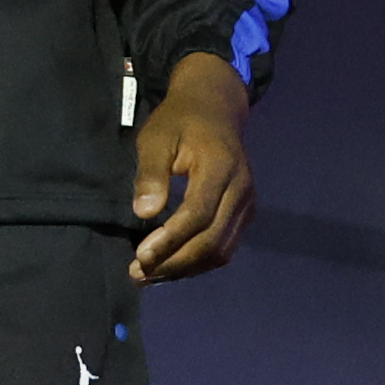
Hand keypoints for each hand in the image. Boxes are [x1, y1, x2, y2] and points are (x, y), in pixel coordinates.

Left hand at [126, 52, 253, 282]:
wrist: (215, 109)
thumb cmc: (179, 121)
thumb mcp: (155, 139)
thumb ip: (151, 174)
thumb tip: (145, 213)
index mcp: (220, 167)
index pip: (198, 214)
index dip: (170, 240)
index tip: (140, 256)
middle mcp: (240, 189)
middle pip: (211, 241)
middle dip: (174, 263)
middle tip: (138, 274)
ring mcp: (246, 203)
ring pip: (220, 251)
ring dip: (184, 269)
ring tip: (148, 276)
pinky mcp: (244, 213)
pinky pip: (224, 247)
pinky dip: (196, 262)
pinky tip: (170, 265)